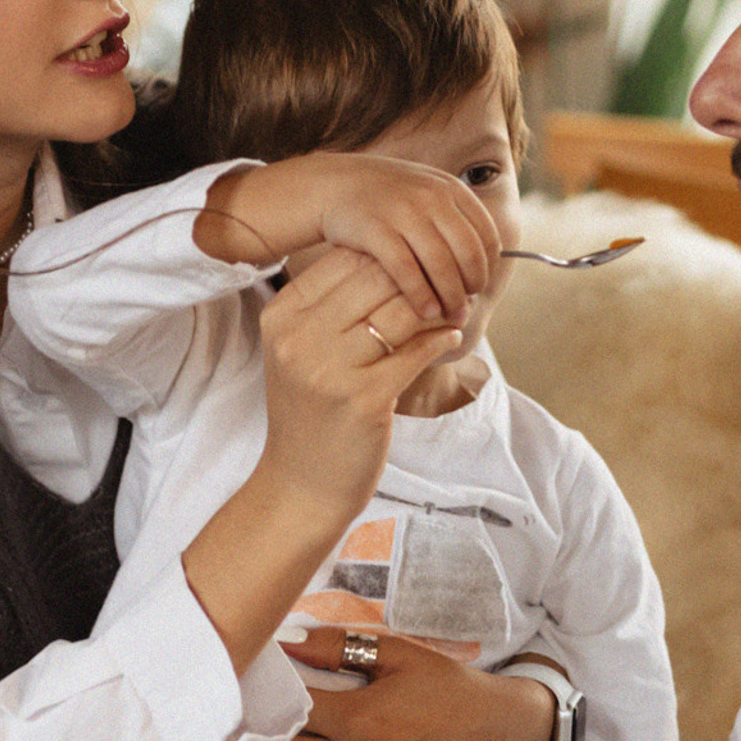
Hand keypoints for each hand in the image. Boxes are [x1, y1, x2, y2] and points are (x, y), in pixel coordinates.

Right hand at [205, 154, 498, 323]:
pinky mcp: (376, 230)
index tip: (481, 286)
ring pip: (442, 264)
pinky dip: (420, 295)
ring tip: (449, 315)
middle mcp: (431, 197)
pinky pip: (407, 271)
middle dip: (472, 286)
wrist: (332, 184)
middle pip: (468, 253)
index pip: (487, 234)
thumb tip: (490, 259)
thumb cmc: (386, 201)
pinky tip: (423, 312)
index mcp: (450, 189)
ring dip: (450, 296)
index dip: (488, 265)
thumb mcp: (426, 196)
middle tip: (466, 306)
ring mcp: (403, 212)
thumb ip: (455, 220)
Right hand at [251, 247, 460, 523]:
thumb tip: (393, 260)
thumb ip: (333, 307)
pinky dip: (441, 340)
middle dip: (421, 276)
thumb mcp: (303, 352)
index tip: (423, 261)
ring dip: (439, 306)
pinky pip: (415, 353)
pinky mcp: (363, 399)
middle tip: (453, 280)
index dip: (392, 255)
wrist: (301, 485)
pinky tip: (452, 336)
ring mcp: (329, 369)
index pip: (345, 260)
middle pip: (375, 280)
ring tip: (459, 307)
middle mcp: (299, 337)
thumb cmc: (311, 414)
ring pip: (399, 313)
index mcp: (282, 316)